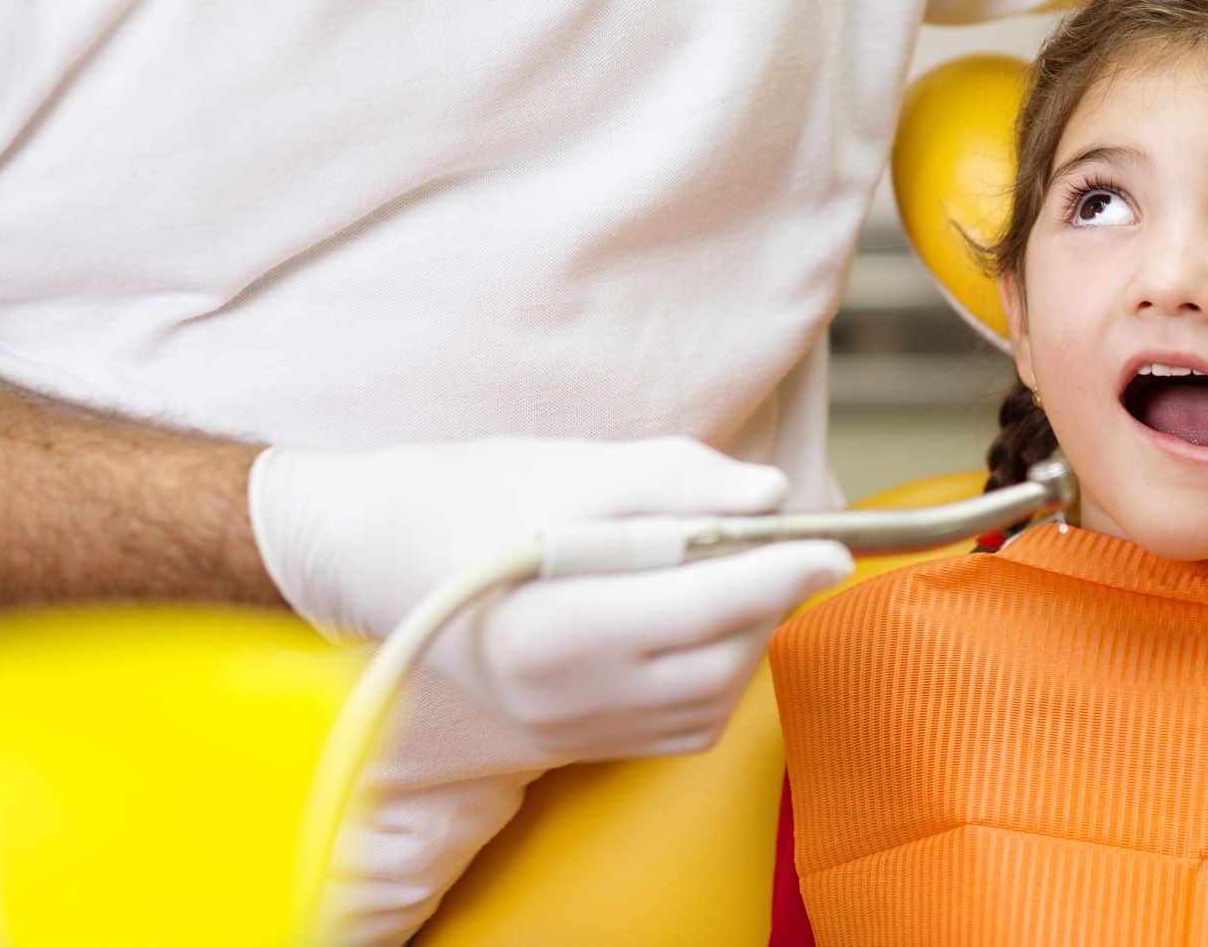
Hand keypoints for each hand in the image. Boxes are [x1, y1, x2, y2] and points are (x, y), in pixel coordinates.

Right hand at [249, 435, 852, 757]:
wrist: (374, 556)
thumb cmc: (465, 498)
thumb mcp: (569, 466)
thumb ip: (675, 479)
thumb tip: (771, 494)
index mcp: (553, 624)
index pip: (702, 609)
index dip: (780, 574)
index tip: (833, 546)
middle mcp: (561, 697)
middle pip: (718, 658)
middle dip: (769, 599)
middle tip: (789, 544)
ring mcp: (567, 729)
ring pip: (710, 698)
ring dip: (747, 636)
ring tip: (734, 571)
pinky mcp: (575, 740)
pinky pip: (682, 722)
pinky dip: (716, 674)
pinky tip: (700, 620)